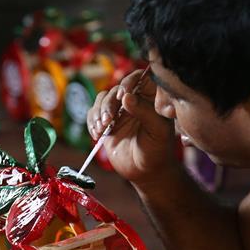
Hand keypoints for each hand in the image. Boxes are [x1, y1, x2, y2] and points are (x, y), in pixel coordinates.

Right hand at [86, 68, 177, 186]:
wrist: (146, 171)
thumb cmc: (158, 150)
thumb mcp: (157, 130)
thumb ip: (144, 111)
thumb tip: (126, 96)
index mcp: (151, 97)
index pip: (139, 78)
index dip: (128, 82)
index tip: (123, 95)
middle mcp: (134, 101)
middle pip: (116, 89)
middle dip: (109, 104)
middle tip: (108, 120)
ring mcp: (118, 111)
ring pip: (103, 100)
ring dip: (98, 113)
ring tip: (101, 129)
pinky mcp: (106, 123)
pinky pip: (93, 114)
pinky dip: (91, 122)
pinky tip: (97, 134)